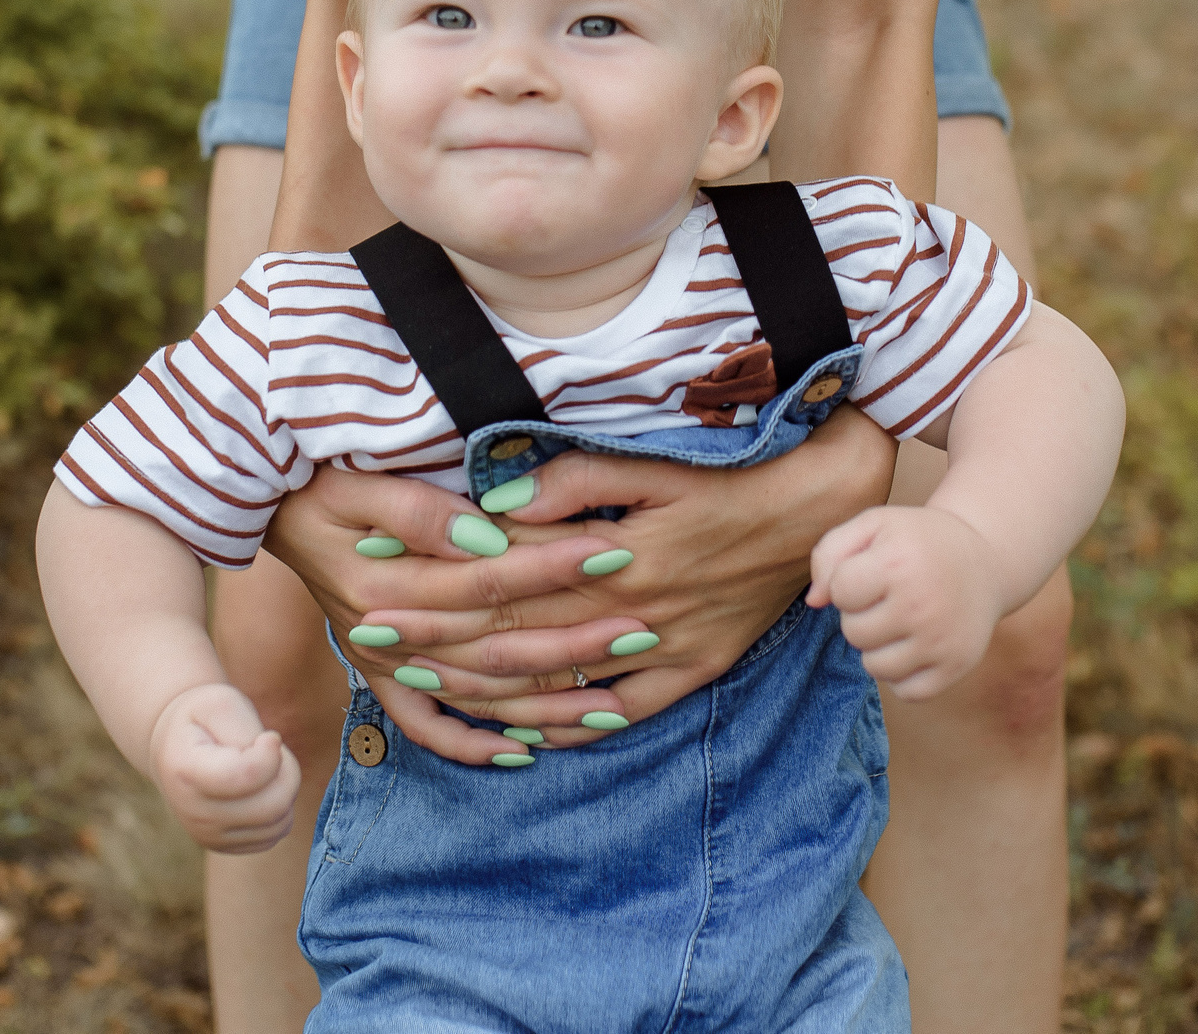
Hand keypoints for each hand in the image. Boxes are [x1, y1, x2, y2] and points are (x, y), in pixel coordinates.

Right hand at [149, 682, 301, 853]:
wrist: (174, 748)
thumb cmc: (202, 719)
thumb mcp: (219, 702)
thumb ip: (245, 727)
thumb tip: (271, 753)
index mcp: (186, 770)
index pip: (246, 777)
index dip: (271, 753)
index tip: (268, 736)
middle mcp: (192, 812)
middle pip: (271, 805)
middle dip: (287, 770)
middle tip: (273, 750)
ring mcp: (207, 835)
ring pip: (278, 822)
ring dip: (286, 788)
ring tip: (267, 766)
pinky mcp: (223, 847)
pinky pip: (275, 835)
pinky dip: (281, 809)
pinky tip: (263, 788)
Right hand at [260, 464, 646, 764]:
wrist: (268, 512)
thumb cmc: (320, 483)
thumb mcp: (356, 482)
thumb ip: (418, 510)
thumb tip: (485, 536)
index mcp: (385, 579)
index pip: (486, 577)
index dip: (551, 567)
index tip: (611, 554)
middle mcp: (388, 633)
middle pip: (496, 643)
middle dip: (574, 639)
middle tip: (641, 630)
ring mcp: (384, 662)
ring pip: (476, 694)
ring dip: (544, 703)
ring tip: (612, 704)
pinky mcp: (378, 676)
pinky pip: (425, 726)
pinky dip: (470, 745)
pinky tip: (521, 755)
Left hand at [268, 408, 899, 756]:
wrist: (824, 505)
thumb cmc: (736, 465)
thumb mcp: (656, 460)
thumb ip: (576, 480)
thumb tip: (500, 499)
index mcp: (616, 555)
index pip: (504, 585)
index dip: (436, 594)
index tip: (377, 596)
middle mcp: (633, 613)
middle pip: (516, 639)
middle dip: (439, 646)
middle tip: (373, 647)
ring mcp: (665, 648)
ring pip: (560, 685)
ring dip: (486, 692)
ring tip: (424, 691)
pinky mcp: (694, 667)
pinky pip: (623, 712)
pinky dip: (572, 728)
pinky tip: (526, 738)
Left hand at [807, 503, 1003, 700]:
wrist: (986, 561)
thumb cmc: (918, 541)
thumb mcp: (874, 525)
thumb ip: (830, 553)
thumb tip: (814, 602)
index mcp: (898, 562)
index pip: (840, 593)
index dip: (849, 582)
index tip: (872, 572)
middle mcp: (921, 605)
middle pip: (853, 633)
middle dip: (861, 615)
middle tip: (889, 596)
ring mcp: (941, 641)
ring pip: (874, 667)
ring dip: (878, 647)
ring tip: (900, 621)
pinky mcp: (957, 667)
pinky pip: (905, 691)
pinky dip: (903, 675)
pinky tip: (915, 646)